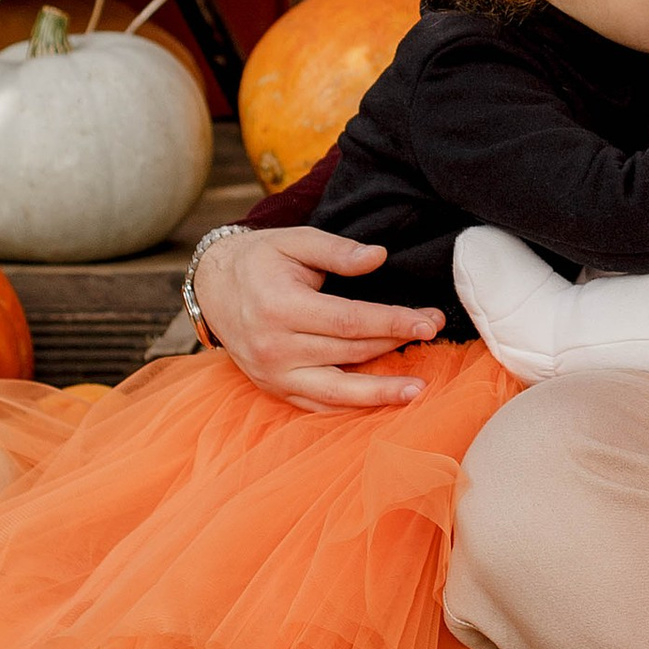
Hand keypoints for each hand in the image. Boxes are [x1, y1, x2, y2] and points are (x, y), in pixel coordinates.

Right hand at [192, 227, 443, 414]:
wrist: (213, 287)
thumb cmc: (260, 260)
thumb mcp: (294, 241)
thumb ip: (336, 250)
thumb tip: (378, 257)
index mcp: (280, 308)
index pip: (349, 320)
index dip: (392, 321)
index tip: (428, 321)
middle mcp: (275, 347)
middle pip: (349, 352)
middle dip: (396, 342)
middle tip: (435, 330)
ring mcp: (273, 374)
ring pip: (336, 389)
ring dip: (380, 392)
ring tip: (417, 389)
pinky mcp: (273, 389)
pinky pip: (317, 405)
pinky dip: (350, 407)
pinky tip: (380, 402)